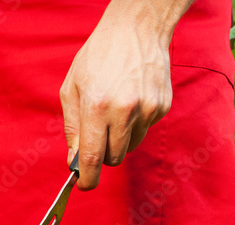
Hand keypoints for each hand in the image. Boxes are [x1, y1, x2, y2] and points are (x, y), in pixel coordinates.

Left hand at [60, 2, 184, 189]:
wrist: (136, 29)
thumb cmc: (97, 57)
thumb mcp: (71, 89)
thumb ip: (72, 128)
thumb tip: (74, 160)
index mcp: (98, 107)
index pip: (92, 157)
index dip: (87, 178)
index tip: (84, 185)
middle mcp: (125, 111)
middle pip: (113, 157)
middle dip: (102, 156)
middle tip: (96, 138)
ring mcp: (148, 109)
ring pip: (130, 147)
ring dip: (119, 140)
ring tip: (113, 112)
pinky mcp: (163, 106)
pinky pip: (145, 130)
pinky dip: (134, 125)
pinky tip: (130, 101)